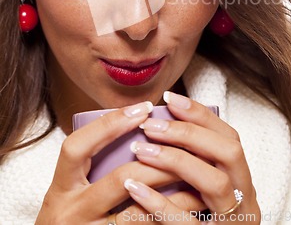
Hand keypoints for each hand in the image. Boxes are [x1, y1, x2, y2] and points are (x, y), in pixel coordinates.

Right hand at [35, 101, 182, 223]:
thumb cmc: (72, 219)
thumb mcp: (71, 191)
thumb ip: (93, 165)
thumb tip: (138, 128)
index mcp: (61, 189)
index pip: (77, 147)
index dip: (109, 125)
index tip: (142, 108)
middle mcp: (72, 212)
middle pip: (120, 179)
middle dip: (158, 158)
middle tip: (184, 142)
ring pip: (140, 211)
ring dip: (172, 189)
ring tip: (197, 169)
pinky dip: (171, 214)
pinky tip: (192, 202)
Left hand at [115, 92, 260, 223]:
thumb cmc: (198, 221)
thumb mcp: (203, 191)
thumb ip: (194, 164)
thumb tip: (159, 125)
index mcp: (242, 181)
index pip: (229, 137)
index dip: (201, 115)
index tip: (170, 98)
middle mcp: (245, 200)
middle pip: (228, 152)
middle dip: (188, 132)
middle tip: (151, 124)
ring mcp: (232, 223)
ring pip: (213, 182)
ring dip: (174, 160)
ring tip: (140, 150)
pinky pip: (188, 222)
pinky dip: (160, 203)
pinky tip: (134, 188)